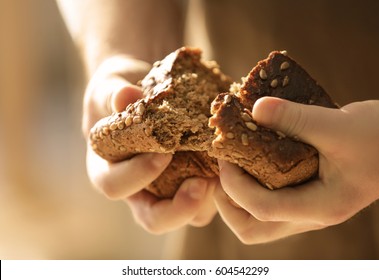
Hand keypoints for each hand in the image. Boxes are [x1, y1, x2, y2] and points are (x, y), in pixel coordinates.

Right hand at [84, 55, 216, 233]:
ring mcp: (168, 189)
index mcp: (109, 169)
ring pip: (189, 215)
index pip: (114, 186)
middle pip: (154, 218)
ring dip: (208, 200)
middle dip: (179, 208)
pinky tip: (232, 162)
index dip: (137, 175)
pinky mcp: (193, 181)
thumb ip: (112, 94)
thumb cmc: (121, 92)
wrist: (144, 91)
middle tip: (202, 183)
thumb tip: (125, 95)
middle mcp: (138, 188)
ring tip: (223, 173)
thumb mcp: (109, 86)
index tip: (163, 153)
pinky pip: (210, 199)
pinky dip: (223, 187)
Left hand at [214, 97, 378, 243]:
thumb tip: (254, 110)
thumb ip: (295, 117)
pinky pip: (271, 201)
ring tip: (232, 163)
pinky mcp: (308, 195)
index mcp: (321, 206)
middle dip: (228, 203)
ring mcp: (309, 208)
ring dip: (238, 196)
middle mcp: (312, 214)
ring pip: (260, 220)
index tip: (224, 155)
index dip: (234, 185)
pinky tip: (251, 158)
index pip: (262, 209)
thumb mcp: (338, 124)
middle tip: (222, 169)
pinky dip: (253, 185)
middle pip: (254, 229)